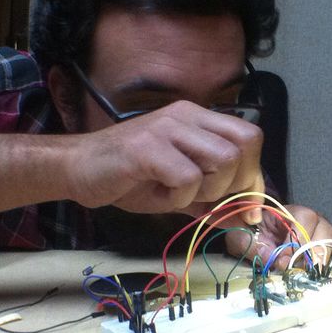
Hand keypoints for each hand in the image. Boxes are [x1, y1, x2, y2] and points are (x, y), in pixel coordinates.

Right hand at [67, 100, 264, 222]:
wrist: (78, 169)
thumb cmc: (129, 178)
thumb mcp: (179, 190)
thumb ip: (212, 199)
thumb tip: (245, 217)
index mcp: (198, 119)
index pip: (250, 137)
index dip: (253, 175)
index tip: (243, 206)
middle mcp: (187, 116)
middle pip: (244, 146)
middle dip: (235, 184)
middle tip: (207, 199)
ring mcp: (167, 128)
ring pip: (223, 159)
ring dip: (209, 189)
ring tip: (180, 195)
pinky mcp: (148, 147)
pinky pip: (188, 177)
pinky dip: (180, 196)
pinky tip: (160, 194)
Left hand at [222, 205, 331, 269]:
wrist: (255, 239)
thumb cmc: (251, 236)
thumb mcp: (242, 238)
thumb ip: (252, 245)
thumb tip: (276, 260)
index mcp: (289, 213)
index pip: (302, 219)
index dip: (297, 239)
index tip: (285, 261)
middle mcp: (312, 219)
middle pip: (324, 228)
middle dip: (317, 251)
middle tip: (310, 272)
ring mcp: (326, 231)